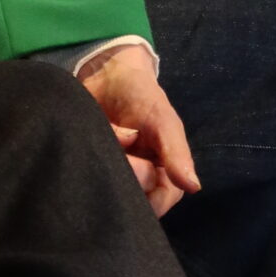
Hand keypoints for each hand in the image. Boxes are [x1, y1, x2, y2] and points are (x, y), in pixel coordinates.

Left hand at [77, 47, 198, 216]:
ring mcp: (108, 173)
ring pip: (104, 187)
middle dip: (125, 171)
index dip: (149, 199)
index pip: (158, 203)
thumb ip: (176, 152)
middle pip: (129, 197)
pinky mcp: (86, 164)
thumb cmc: (142, 96)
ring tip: (108, 131)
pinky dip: (85, 155)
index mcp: (159, 174)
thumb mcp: (163, 121)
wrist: (105, 73)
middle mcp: (133, 179)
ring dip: (105, 159)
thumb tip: (193, 186)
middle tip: (122, 141)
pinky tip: (91, 136)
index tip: (138, 177)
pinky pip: (81, 174)